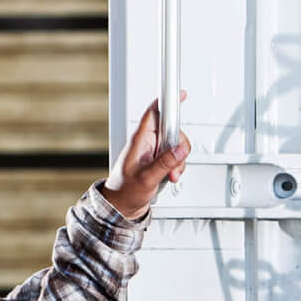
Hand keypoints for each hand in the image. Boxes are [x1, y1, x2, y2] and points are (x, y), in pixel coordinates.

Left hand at [102, 95, 189, 218]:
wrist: (121, 205)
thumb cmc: (125, 191)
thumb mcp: (147, 179)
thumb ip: (164, 163)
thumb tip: (180, 150)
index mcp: (140, 141)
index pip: (154, 113)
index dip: (167, 101)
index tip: (179, 94)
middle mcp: (147, 143)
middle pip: (172, 130)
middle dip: (179, 146)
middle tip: (176, 162)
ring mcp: (153, 151)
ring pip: (176, 144)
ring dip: (179, 159)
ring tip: (171, 173)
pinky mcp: (158, 160)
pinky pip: (175, 155)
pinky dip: (177, 165)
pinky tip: (171, 175)